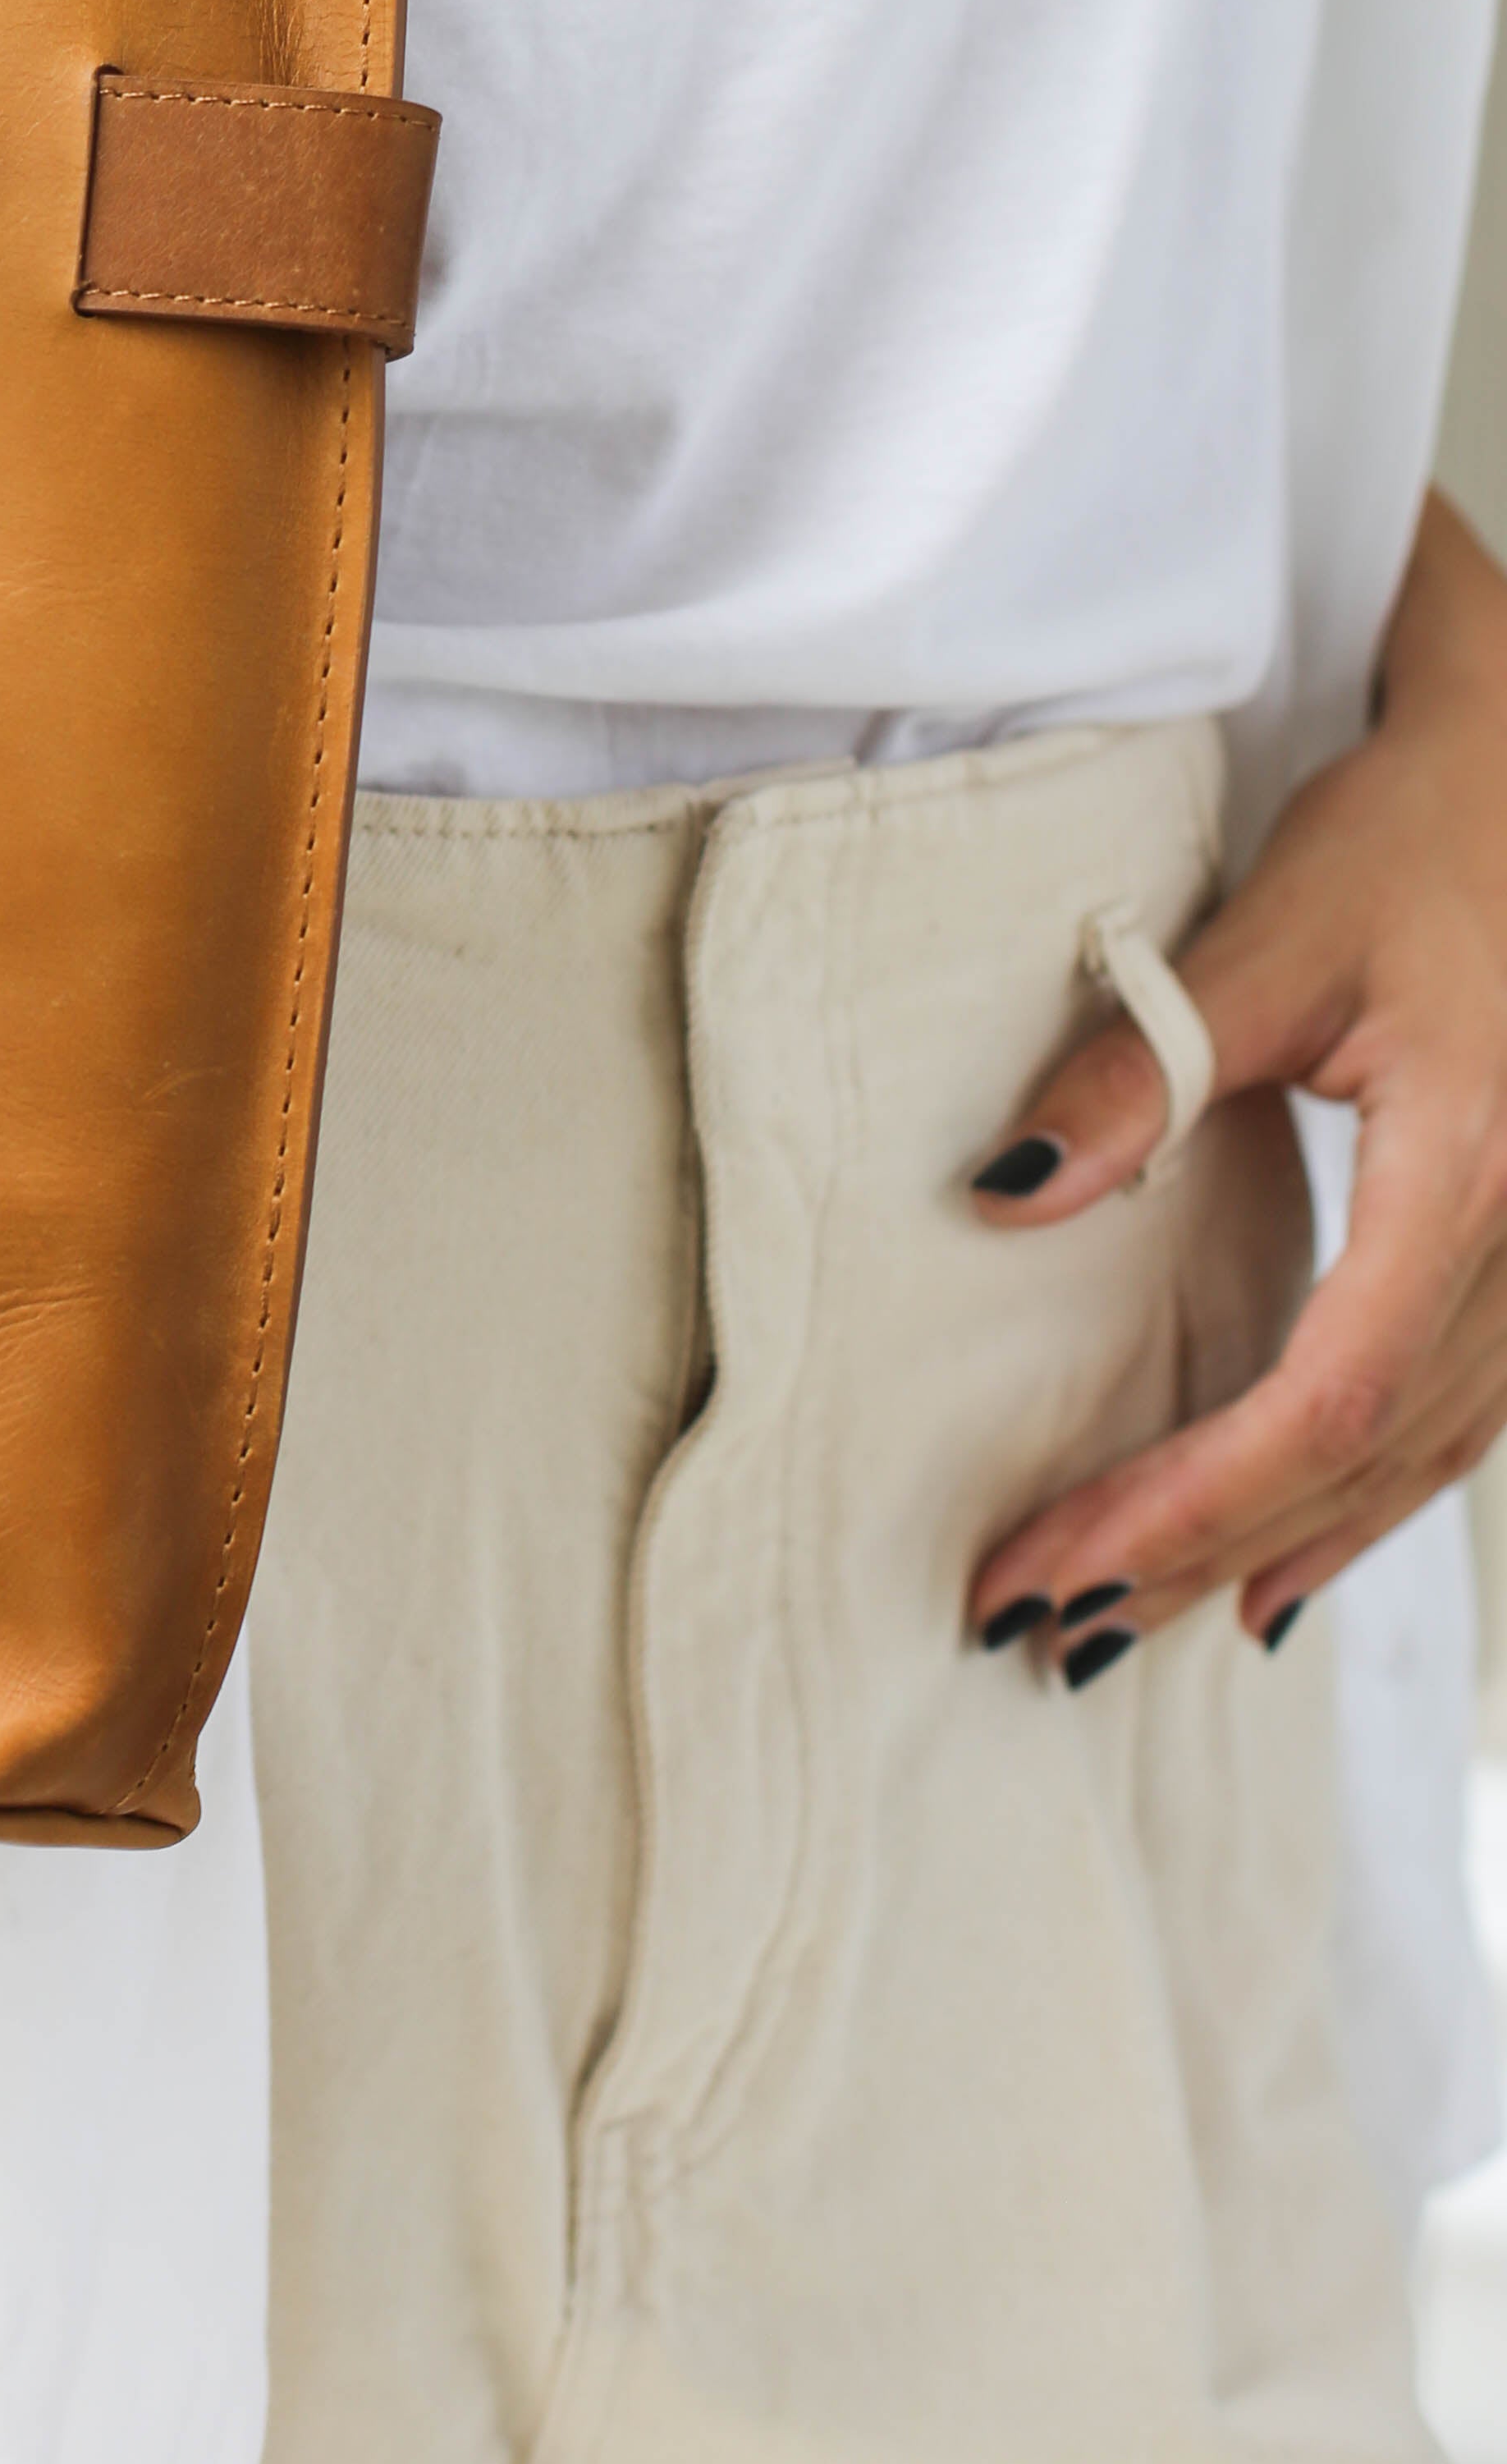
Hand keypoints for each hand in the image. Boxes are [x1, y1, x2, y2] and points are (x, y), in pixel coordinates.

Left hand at [968, 494, 1506, 1674]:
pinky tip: (1283, 1565)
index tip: (1046, 1566)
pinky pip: (1453, 1422)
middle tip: (1039, 1631)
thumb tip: (1002, 1188)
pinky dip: (1358, 1502)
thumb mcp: (1275, 934)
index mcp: (1472, 1180)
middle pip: (1358, 1462)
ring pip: (1415, 1461)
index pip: (1316, 1402)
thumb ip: (1143, 1063)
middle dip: (1194, 1556)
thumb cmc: (1421, 832)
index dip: (1183, 1504)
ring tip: (1132, 1628)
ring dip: (1273, 1549)